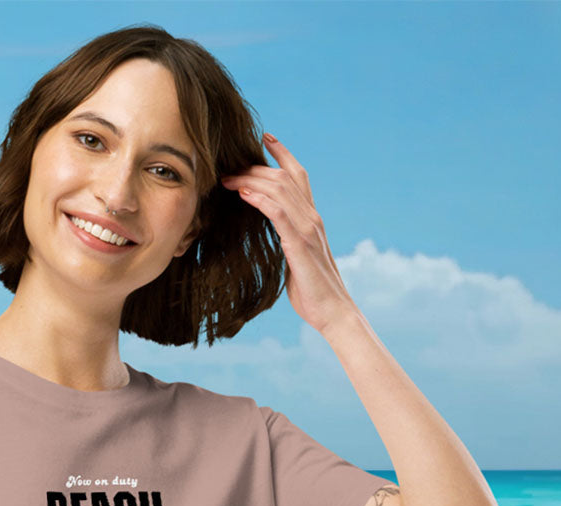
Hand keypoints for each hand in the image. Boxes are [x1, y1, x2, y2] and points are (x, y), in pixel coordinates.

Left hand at [219, 133, 358, 335]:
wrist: (333, 311)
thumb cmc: (313, 291)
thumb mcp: (297, 259)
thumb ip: (287, 242)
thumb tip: (272, 238)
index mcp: (311, 219)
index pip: (299, 175)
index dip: (283, 153)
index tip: (265, 138)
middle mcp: (312, 217)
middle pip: (284, 177)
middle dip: (255, 168)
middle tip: (229, 168)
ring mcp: (308, 228)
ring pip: (280, 189)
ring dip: (251, 180)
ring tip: (228, 179)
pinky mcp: (300, 244)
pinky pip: (278, 213)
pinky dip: (260, 199)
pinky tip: (243, 194)